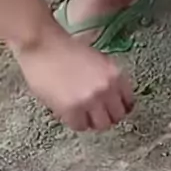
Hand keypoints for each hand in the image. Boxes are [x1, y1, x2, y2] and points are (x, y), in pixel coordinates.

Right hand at [16, 31, 133, 130]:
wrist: (42, 44)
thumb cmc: (66, 50)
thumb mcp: (98, 61)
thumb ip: (108, 80)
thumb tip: (111, 100)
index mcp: (115, 74)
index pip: (128, 102)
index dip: (118, 108)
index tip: (110, 109)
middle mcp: (107, 88)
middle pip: (117, 117)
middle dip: (106, 117)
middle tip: (94, 114)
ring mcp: (91, 99)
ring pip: (101, 125)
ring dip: (92, 122)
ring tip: (82, 115)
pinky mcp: (73, 109)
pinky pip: (80, 126)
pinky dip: (75, 122)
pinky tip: (68, 112)